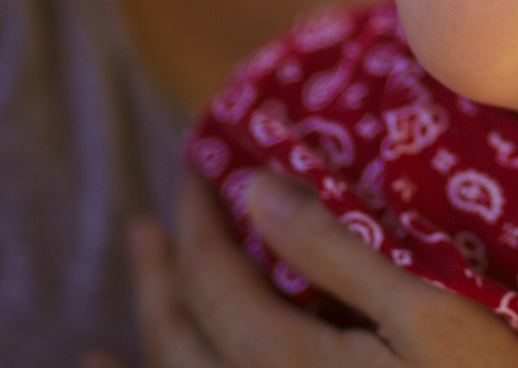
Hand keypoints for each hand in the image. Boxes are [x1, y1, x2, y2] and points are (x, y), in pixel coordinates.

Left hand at [86, 173, 517, 367]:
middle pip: (178, 337)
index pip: (212, 277)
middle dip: (159, 277)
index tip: (195, 168)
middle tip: (146, 227)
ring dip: (140, 360)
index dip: (198, 220)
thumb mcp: (425, 315)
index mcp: (281, 362)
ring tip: (92, 357)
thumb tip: (256, 187)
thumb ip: (336, 254)